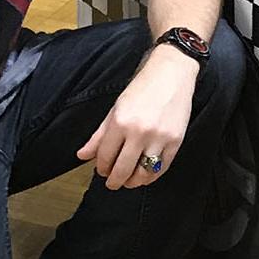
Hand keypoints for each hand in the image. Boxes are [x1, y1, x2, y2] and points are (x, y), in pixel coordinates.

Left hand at [78, 47, 197, 189]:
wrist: (171, 74)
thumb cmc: (142, 88)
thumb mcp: (115, 109)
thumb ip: (99, 135)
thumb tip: (82, 155)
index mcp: (120, 122)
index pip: (105, 156)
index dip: (101, 167)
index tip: (101, 171)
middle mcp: (139, 132)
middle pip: (123, 169)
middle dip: (114, 181)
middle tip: (112, 184)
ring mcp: (159, 138)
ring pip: (143, 173)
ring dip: (133, 182)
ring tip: (129, 182)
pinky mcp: (176, 141)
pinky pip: (162, 168)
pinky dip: (152, 177)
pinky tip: (145, 176)